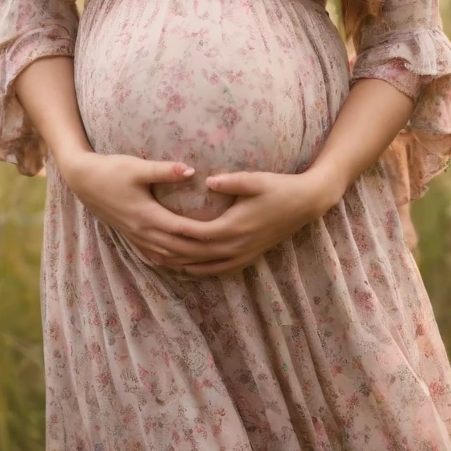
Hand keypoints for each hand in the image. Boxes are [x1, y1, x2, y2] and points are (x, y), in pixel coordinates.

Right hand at [59, 151, 224, 263]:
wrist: (84, 181)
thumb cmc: (111, 170)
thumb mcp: (138, 167)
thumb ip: (165, 171)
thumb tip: (192, 170)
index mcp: (147, 216)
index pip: (183, 230)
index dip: (205, 234)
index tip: (225, 233)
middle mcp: (143, 232)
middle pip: (178, 249)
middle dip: (203, 252)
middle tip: (226, 251)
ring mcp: (136, 237)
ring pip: (168, 256)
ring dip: (189, 259)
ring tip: (211, 260)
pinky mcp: (131, 236)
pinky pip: (155, 256)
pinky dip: (172, 260)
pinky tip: (182, 262)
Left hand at [145, 168, 335, 278]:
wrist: (305, 204)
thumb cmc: (279, 188)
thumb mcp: (256, 180)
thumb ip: (231, 181)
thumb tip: (207, 181)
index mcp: (233, 227)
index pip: (195, 235)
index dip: (173, 233)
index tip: (153, 229)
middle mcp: (235, 247)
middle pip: (195, 255)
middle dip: (170, 254)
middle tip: (145, 250)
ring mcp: (242, 255)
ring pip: (205, 267)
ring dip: (181, 265)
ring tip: (159, 262)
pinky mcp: (248, 257)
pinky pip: (219, 271)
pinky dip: (200, 271)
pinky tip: (189, 268)